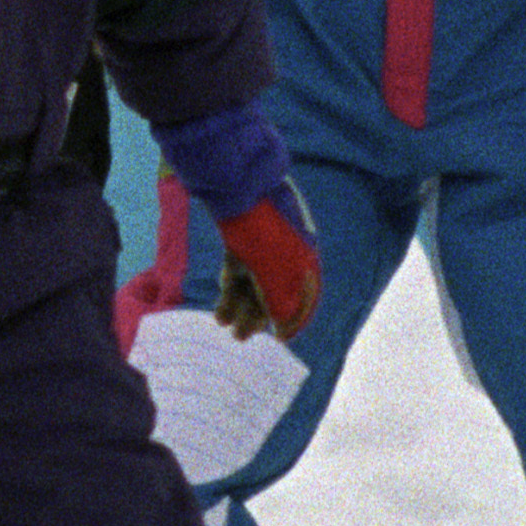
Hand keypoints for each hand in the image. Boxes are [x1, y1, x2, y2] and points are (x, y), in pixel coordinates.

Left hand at [214, 184, 319, 341]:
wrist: (238, 186)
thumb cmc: (264, 231)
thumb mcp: (274, 274)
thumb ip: (279, 302)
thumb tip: (282, 328)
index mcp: (304, 258)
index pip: (305, 294)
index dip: (295, 319)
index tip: (282, 338)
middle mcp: (286, 253)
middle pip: (274, 291)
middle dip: (258, 316)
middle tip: (240, 336)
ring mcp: (263, 246)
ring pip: (253, 283)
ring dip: (240, 306)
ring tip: (225, 325)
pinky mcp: (241, 240)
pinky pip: (238, 270)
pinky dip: (230, 290)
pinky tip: (220, 308)